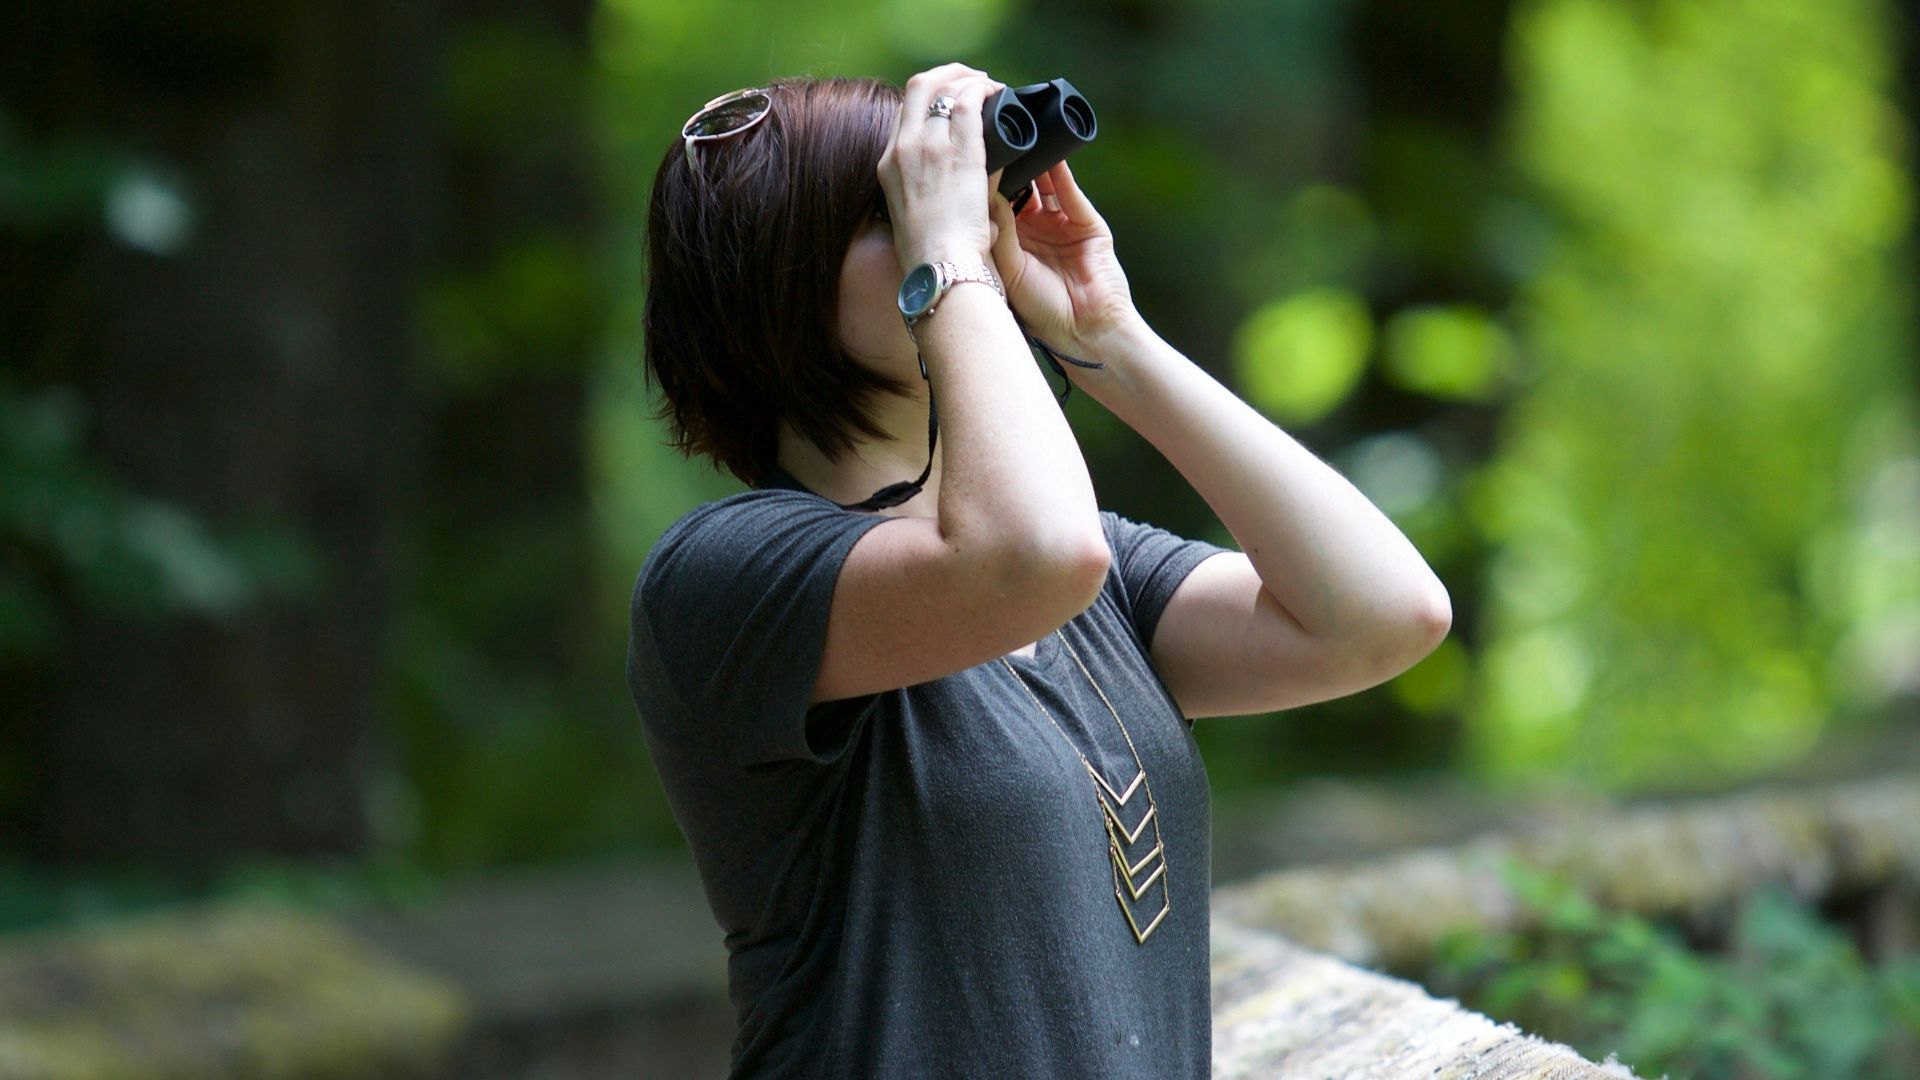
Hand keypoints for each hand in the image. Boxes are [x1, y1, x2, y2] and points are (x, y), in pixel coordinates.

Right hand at [879, 63, 1009, 267]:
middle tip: (971, 81)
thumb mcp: (920, 217)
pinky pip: (969, 101)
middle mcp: (902, 149)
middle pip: (918, 87)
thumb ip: (939, 192)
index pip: (905, 113)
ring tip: (990, 86)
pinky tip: (998, 92)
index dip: (930, 99)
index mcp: (888, 166)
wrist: (939, 267)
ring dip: (970, 79)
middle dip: (947, 75)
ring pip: (946, 88)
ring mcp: (928, 146)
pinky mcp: (958, 150)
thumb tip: (979, 179)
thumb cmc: (935, 256)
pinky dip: (984, 89)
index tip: (951, 102)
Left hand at [986, 160, 1142, 367]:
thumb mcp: (1008, 268)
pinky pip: (1069, 191)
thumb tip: (984, 188)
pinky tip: (1048, 151)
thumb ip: (998, 229)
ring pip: (1043, 185)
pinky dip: (1059, 171)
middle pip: (1017, 190)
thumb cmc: (1040, 310)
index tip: (966, 162)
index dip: (982, 186)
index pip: (992, 207)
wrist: (1084, 330)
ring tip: (1018, 138)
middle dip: (1006, 169)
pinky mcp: (1085, 222)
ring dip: (1031, 163)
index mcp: (1008, 245)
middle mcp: (1032, 231)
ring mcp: (1059, 225)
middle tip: (991, 142)